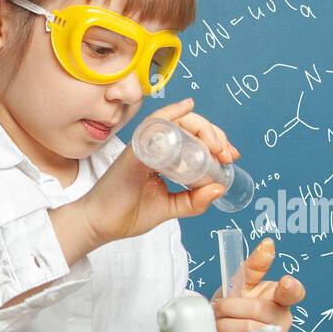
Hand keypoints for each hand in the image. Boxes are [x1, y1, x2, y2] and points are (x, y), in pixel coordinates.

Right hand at [79, 98, 239, 245]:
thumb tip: (221, 188)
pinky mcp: (136, 149)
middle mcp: (154, 146)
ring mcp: (144, 145)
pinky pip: (154, 123)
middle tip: (227, 154)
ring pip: (177, 122)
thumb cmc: (128, 213)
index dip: (215, 143)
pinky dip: (172, 112)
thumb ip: (194, 201)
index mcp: (163, 157)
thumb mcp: (171, 207)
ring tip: (216, 147)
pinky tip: (188, 107)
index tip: (231, 156)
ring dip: (202, 128)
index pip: (193, 140)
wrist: (101, 224)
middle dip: (214, 135)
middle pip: (190, 127)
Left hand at [211, 237, 305, 331]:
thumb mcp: (242, 283)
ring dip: (225, 324)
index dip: (291, 287)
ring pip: (247, 327)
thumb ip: (255, 265)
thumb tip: (268, 243)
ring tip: (221, 323)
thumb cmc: (236, 309)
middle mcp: (282, 318)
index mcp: (279, 298)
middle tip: (219, 307)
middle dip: (229, 307)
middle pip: (256, 309)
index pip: (293, 292)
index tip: (286, 281)